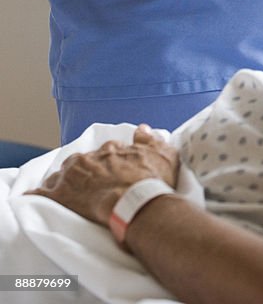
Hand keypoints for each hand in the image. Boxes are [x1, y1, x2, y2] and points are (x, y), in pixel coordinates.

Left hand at [26, 125, 178, 225]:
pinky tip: (32, 196)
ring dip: (62, 180)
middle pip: (81, 161)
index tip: (111, 168)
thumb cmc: (152, 181)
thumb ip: (152, 140)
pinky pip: (42, 192)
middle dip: (82, 169)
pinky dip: (37, 194)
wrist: (136, 203)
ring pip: (62, 174)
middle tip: (87, 181)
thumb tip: (144, 128)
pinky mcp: (62, 194)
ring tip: (64, 191)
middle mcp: (91, 158)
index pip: (106, 150)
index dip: (108, 160)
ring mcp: (75, 175)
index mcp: (112, 149)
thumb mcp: (163, 155)